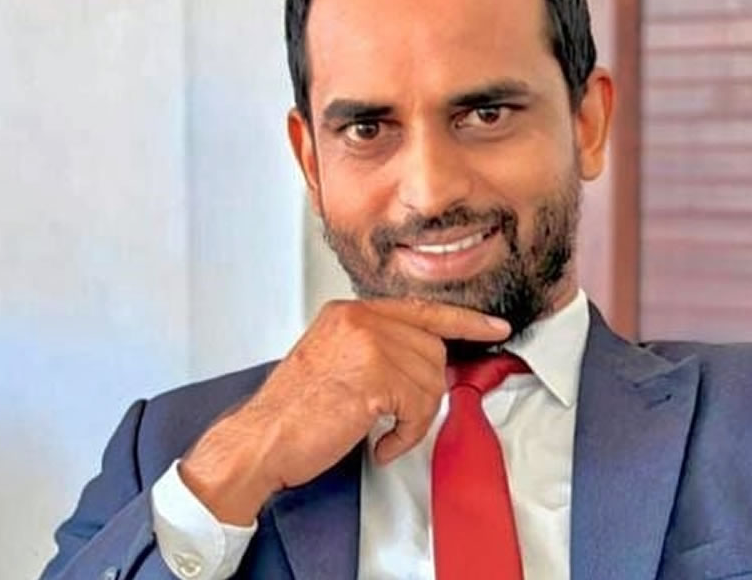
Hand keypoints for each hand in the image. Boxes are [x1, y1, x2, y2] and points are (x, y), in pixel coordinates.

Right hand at [177, 298, 510, 524]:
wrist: (259, 441)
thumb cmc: (292, 415)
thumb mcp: (335, 363)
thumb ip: (379, 350)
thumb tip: (428, 362)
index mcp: (350, 313)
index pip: (422, 309)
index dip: (464, 320)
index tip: (493, 326)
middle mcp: (360, 319)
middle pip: (433, 348)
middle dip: (427, 391)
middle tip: (399, 418)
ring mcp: (368, 343)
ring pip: (431, 380)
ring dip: (415, 419)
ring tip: (383, 433)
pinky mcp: (375, 376)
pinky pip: (420, 408)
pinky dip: (407, 435)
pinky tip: (381, 443)